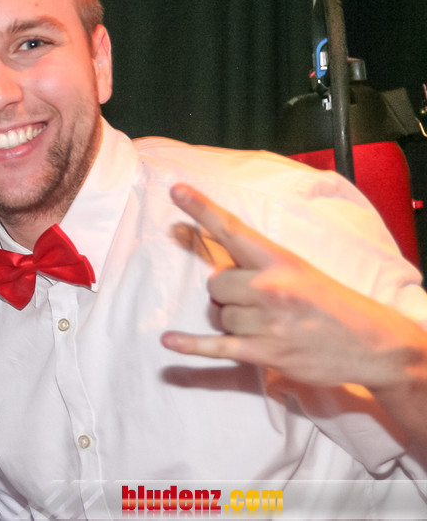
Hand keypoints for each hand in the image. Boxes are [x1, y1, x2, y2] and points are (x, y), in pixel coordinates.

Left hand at [160, 183, 426, 389]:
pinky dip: (191, 345)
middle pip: (216, 283)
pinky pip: (216, 347)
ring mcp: (267, 322)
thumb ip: (261, 267)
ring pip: (219, 315)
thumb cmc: (334, 305)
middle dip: (228, 293)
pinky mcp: (265, 352)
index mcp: (280, 261)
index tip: (177, 190)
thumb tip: (218, 270)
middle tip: (260, 302)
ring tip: (268, 325)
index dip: (202, 209)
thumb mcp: (302, 272)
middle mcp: (270, 288)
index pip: (233, 230)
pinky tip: (169, 341)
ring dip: (233, 321)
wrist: (374, 345)